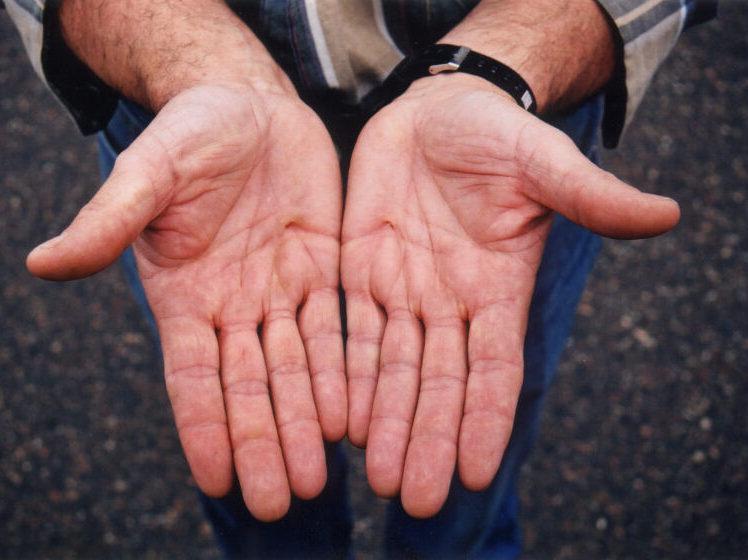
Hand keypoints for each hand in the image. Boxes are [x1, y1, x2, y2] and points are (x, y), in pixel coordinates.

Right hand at [27, 84, 345, 520]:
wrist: (249, 104)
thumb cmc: (190, 132)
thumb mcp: (149, 171)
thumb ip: (108, 221)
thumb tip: (41, 263)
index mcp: (185, 294)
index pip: (191, 376)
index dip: (203, 426)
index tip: (216, 481)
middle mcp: (233, 305)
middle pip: (249, 387)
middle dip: (262, 442)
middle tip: (278, 501)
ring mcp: (279, 291)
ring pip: (294, 369)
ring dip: (305, 422)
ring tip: (317, 477)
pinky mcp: (322, 270)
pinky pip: (334, 329)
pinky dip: (343, 372)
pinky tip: (353, 414)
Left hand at [341, 74, 678, 517]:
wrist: (437, 110)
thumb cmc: (496, 133)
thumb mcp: (541, 162)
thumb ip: (588, 196)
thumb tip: (666, 215)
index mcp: (497, 288)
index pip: (493, 367)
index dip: (484, 418)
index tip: (473, 472)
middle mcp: (450, 302)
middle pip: (437, 384)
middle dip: (426, 439)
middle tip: (413, 498)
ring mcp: (403, 289)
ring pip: (391, 369)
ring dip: (383, 422)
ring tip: (374, 476)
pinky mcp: (360, 269)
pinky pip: (351, 331)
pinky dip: (345, 374)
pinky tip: (338, 419)